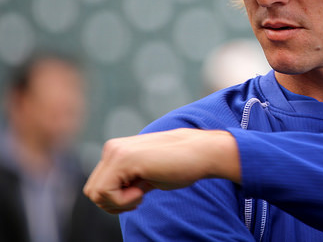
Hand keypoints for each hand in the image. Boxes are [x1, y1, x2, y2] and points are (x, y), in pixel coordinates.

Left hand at [83, 128, 239, 213]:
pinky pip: (105, 193)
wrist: (201, 153)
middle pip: (92, 191)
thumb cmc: (180, 166)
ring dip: (118, 203)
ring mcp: (115, 151)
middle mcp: (112, 148)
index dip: (115, 200)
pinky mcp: (122, 158)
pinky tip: (142, 191)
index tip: (138, 196)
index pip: (98, 186)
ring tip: (141, 193)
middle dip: (113, 203)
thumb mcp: (146, 176)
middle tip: (139, 198)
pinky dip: (123, 201)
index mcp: (116, 151)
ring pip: (95, 194)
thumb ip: (127, 182)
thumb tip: (107, 199)